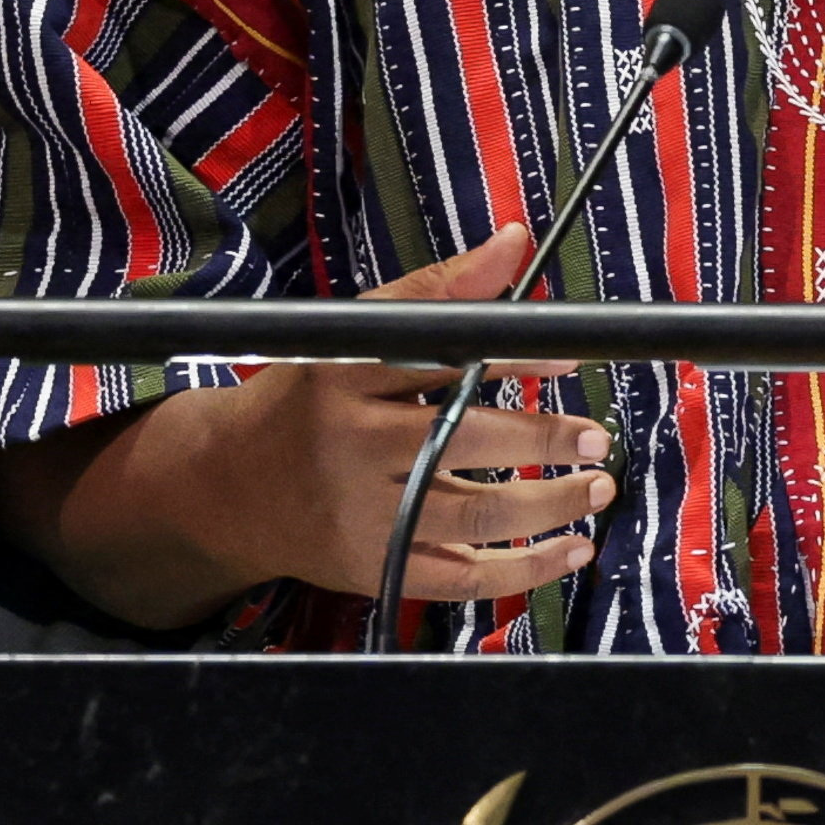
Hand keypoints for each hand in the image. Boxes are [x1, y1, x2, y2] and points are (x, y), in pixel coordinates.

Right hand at [0, 221, 619, 623]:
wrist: (228, 489)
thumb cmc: (307, 402)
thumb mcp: (353, 336)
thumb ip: (438, 293)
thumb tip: (515, 244)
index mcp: (344, 378)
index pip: (440, 359)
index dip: (513, 356)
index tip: (571, 355)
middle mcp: (353, 448)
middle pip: (461, 442)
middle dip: (542, 440)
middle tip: (594, 436)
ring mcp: (365, 516)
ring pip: (473, 517)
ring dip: (550, 505)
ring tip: (597, 487)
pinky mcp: (377, 568)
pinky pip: (464, 579)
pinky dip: (526, 570)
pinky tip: (571, 549)